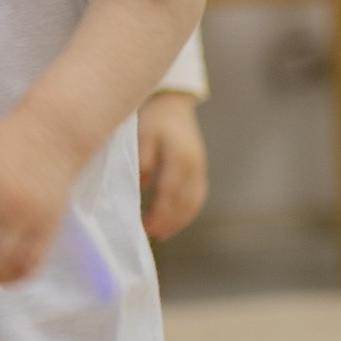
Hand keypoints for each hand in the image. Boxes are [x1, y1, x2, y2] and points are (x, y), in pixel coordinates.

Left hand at [137, 90, 207, 240]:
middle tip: (151, 235)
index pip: (170, 192)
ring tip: (161, 234)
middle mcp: (194, 165)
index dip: (160, 212)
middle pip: (184, 201)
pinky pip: (197, 197)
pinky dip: (187, 212)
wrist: (172, 105)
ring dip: (179, 221)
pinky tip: (174, 222)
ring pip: (194, 202)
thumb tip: (141, 188)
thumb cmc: (152, 120)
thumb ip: (142, 162)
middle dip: (168, 221)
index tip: (146, 226)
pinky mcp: (200, 171)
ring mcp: (200, 169)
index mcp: (180, 157)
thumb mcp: (142, 136)